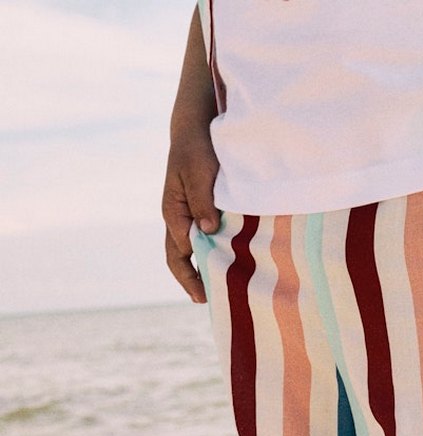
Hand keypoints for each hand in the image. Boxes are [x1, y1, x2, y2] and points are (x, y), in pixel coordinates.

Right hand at [162, 127, 219, 302]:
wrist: (197, 129)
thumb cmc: (197, 149)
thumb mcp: (198, 172)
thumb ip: (202, 201)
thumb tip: (208, 230)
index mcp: (174, 213)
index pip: (180, 254)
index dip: (192, 275)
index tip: (206, 293)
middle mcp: (179, 219)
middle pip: (180, 258)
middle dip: (192, 281)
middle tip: (207, 301)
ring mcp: (189, 216)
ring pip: (192, 251)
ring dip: (204, 269)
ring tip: (221, 288)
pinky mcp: (202, 211)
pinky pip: (205, 239)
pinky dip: (213, 253)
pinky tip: (230, 262)